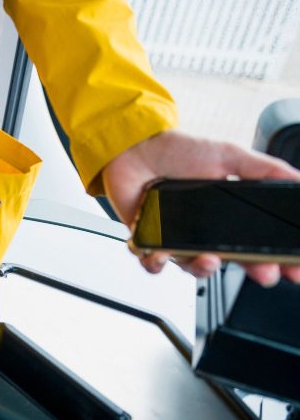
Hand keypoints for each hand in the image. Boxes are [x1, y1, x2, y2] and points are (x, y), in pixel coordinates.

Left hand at [102, 130, 299, 285]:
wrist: (135, 147)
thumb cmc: (178, 151)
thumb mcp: (228, 156)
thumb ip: (263, 170)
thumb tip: (297, 179)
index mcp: (227, 216)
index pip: (258, 243)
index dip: (278, 258)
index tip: (294, 268)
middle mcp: (204, 232)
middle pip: (233, 262)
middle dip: (253, 270)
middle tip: (264, 271)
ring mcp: (176, 239)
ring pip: (193, 268)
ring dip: (203, 269)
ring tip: (208, 259)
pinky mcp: (148, 241)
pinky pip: (153, 263)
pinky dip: (156, 263)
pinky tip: (160, 254)